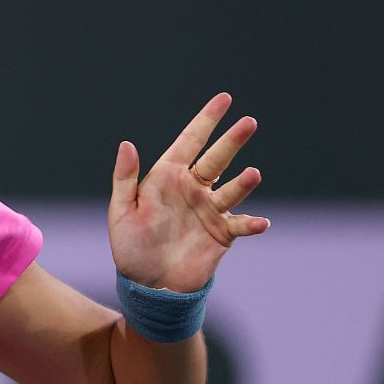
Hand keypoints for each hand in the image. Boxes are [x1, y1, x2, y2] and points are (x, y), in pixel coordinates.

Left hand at [109, 92, 268, 292]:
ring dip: (244, 182)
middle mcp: (193, 189)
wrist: (147, 284)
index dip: (206, 120)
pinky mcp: (222, 234)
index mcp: (168, 178)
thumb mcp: (121, 211)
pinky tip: (261, 222)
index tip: (224, 98)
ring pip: (232, 189)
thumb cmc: (131, 246)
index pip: (190, 142)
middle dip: (232, 141)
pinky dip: (251, 223)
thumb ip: (125, 178)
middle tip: (248, 122)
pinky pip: (240, 225)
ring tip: (254, 174)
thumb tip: (126, 144)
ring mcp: (210, 210)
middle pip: (217, 159)